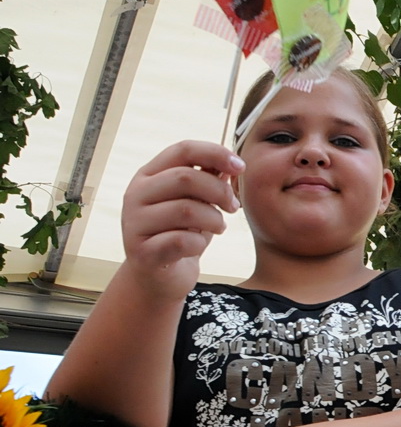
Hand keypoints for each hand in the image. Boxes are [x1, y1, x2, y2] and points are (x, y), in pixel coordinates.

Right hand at [120, 141, 243, 297]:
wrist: (159, 277)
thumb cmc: (180, 234)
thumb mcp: (196, 203)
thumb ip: (208, 180)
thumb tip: (231, 163)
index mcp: (149, 175)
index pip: (183, 150)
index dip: (216, 153)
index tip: (241, 167)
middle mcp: (135, 194)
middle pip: (186, 178)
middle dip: (220, 192)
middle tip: (233, 207)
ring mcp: (134, 223)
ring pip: (186, 210)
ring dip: (214, 220)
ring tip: (219, 227)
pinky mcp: (142, 252)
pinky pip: (181, 240)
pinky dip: (200, 243)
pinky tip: (198, 246)